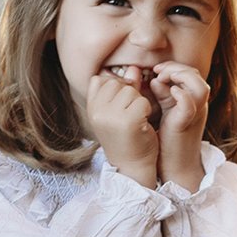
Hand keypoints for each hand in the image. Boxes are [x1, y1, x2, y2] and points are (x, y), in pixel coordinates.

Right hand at [84, 71, 160, 186]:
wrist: (132, 167)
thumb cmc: (128, 139)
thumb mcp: (119, 112)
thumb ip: (125, 88)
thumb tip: (134, 68)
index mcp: (90, 109)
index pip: (101, 80)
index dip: (116, 89)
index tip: (120, 108)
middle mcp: (96, 112)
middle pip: (116, 83)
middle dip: (128, 95)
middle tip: (130, 116)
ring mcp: (110, 116)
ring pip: (130, 91)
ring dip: (139, 103)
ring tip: (135, 122)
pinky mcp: (128, 121)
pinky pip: (142, 101)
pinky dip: (146, 111)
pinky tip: (142, 125)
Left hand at [151, 63, 209, 145]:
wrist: (176, 167)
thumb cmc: (169, 140)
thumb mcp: (166, 111)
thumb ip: (162, 94)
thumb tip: (154, 79)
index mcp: (194, 101)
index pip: (190, 73)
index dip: (174, 66)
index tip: (156, 70)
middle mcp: (199, 106)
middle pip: (196, 75)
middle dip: (175, 68)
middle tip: (157, 71)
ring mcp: (195, 115)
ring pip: (200, 87)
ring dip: (180, 76)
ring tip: (163, 77)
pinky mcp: (186, 124)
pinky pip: (190, 104)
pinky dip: (180, 94)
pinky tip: (169, 92)